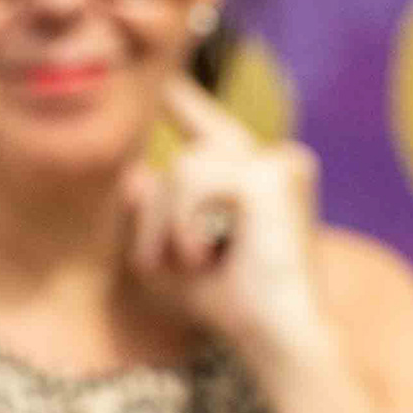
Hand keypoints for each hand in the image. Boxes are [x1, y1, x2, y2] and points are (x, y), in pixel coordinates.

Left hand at [129, 75, 328, 367]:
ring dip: (169, 224)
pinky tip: (207, 253)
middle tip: (185, 264)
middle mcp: (275, 162)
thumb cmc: (231, 306)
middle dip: (161, 218)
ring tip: (196, 261)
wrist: (277, 337)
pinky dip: (185, 223)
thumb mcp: (171, 259)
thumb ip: (152, 217)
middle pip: (182, 161)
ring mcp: (280, 162)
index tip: (167, 75)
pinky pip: (195, 178)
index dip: (184, 100)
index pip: (210, 127)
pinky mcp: (275, 172)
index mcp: (256, 179)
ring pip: (183, 168)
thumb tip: (132, 176)